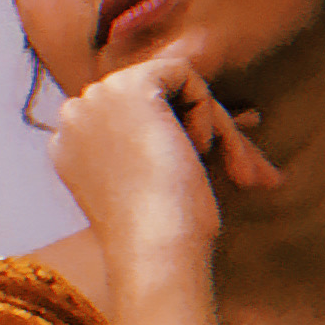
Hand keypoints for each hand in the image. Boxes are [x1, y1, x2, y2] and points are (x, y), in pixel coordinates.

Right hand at [47, 53, 278, 273]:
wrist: (155, 252)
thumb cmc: (168, 237)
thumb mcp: (163, 183)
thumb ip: (179, 143)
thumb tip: (246, 117)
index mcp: (73, 147)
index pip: (138, 121)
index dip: (185, 138)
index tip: (225, 167)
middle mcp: (75, 118)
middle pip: (158, 102)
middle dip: (208, 131)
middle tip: (250, 175)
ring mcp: (96, 99)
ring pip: (174, 87)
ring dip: (212, 126)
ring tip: (231, 171)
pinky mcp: (128, 86)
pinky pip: (184, 72)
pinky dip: (206, 110)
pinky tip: (198, 151)